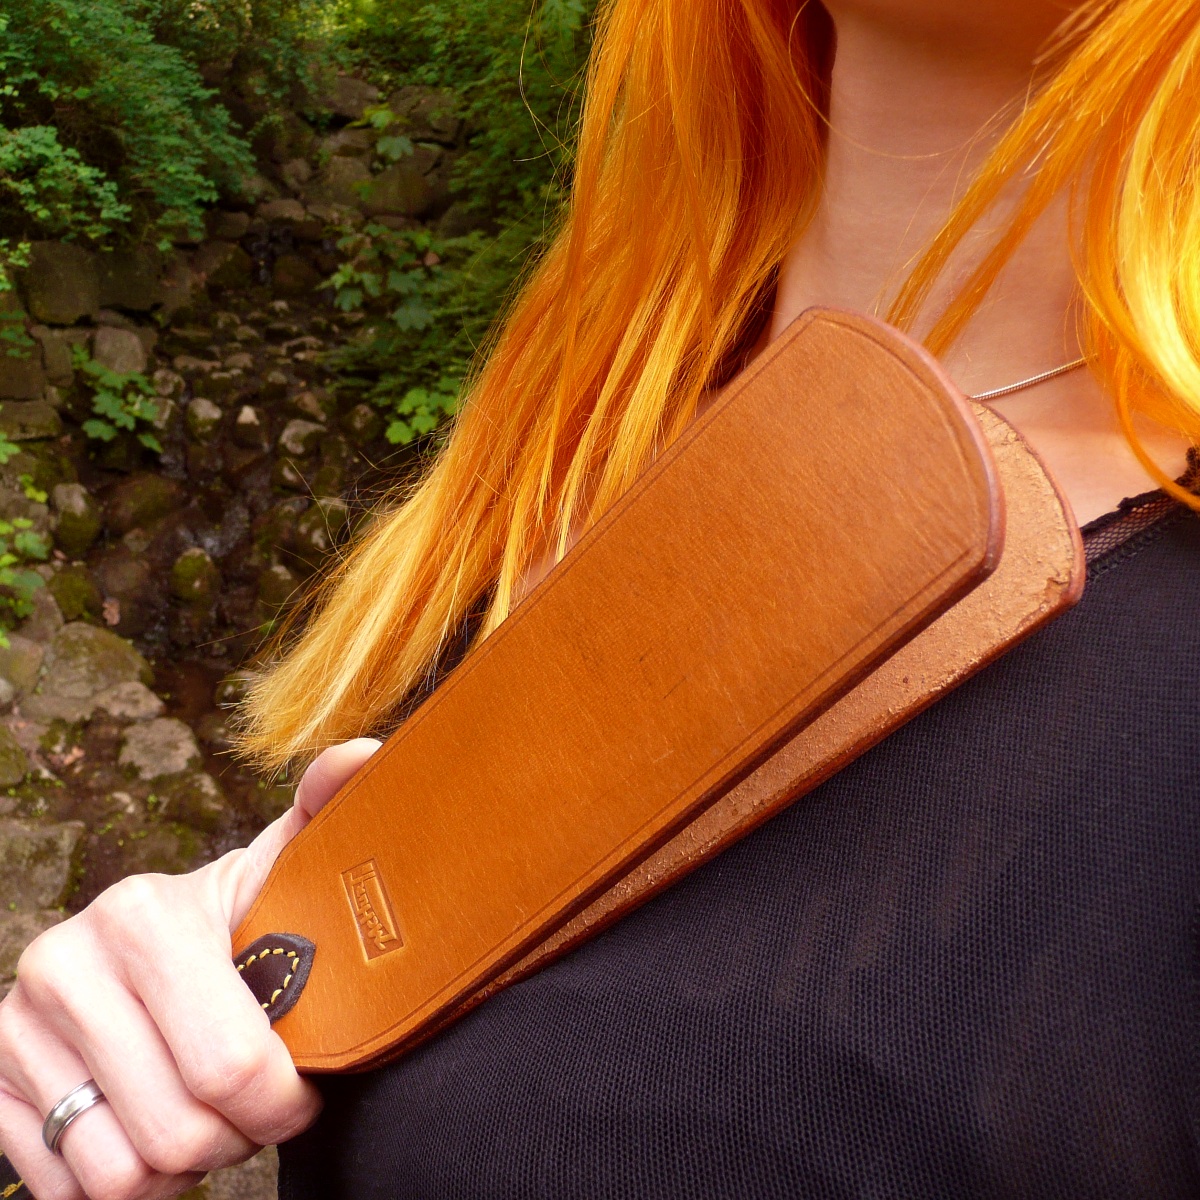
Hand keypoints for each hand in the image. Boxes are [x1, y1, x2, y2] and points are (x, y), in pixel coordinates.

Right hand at [0, 738, 380, 1199]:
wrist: (153, 947)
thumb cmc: (244, 917)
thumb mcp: (286, 867)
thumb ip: (331, 811)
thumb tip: (365, 757)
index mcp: (144, 916)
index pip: (231, 1067)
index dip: (283, 1097)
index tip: (303, 1084)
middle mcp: (64, 964)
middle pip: (179, 1132)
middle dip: (237, 1134)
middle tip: (256, 1102)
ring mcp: (15, 1028)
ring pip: (120, 1176)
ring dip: (182, 1162)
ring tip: (208, 1108)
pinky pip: (67, 1190)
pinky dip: (128, 1182)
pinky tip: (155, 1122)